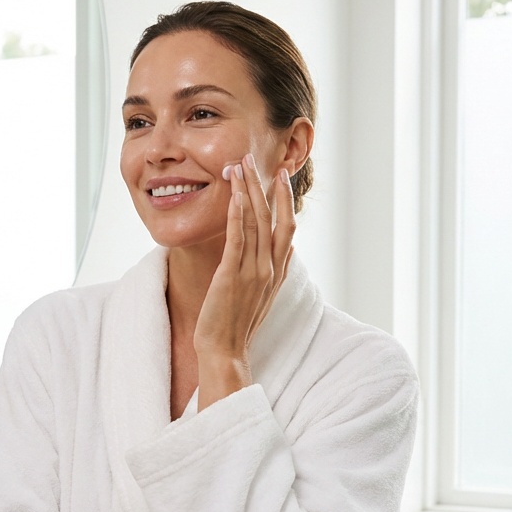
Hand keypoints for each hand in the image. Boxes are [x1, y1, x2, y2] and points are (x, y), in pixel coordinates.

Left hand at [194, 152, 295, 411]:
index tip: (279, 176)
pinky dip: (237, 214)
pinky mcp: (232, 277)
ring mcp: (253, 273)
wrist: (225, 352)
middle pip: (274, 219)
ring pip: (256, 223)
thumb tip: (283, 250)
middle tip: (258, 159)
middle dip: (267, 187)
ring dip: (248, 192)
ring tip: (240, 166)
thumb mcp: (259, 295)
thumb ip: (270, 271)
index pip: (287, 228)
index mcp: (277, 272)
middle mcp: (270, 269)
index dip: (285, 200)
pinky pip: (237, 238)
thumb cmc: (236, 325)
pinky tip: (234, 195)